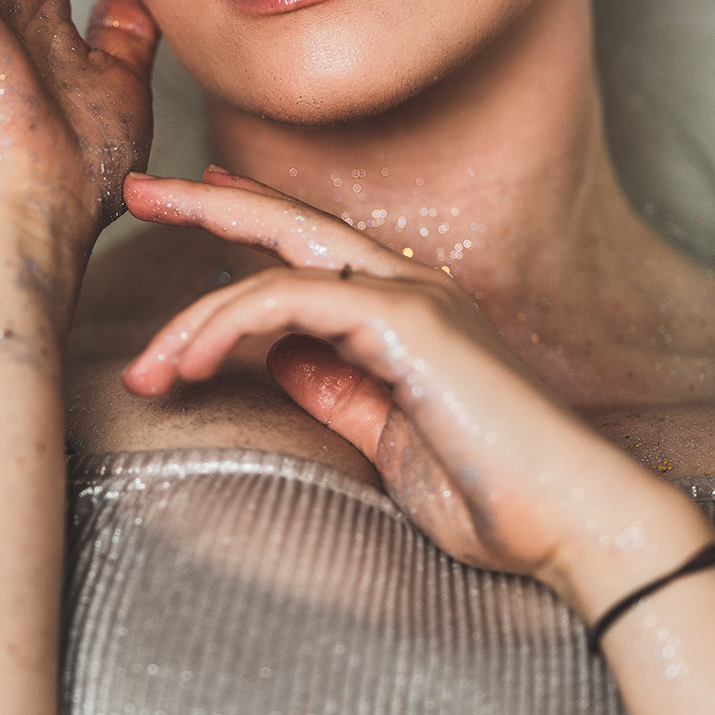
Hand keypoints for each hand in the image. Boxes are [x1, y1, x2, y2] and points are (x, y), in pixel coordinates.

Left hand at [120, 169, 705, 613]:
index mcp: (409, 315)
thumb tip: (278, 359)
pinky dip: (231, 324)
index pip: (313, 252)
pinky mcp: (410, 321)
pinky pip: (294, 300)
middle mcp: (410, 291)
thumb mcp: (387, 442)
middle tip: (139, 191)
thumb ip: (335, 393)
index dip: (250, 221)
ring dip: (196, 317)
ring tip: (148, 368)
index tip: (191, 204)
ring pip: (276, 270)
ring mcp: (413, 299)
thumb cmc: (493, 498)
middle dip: (208, 204)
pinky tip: (191, 359)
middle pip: (290, 226)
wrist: (574, 523)